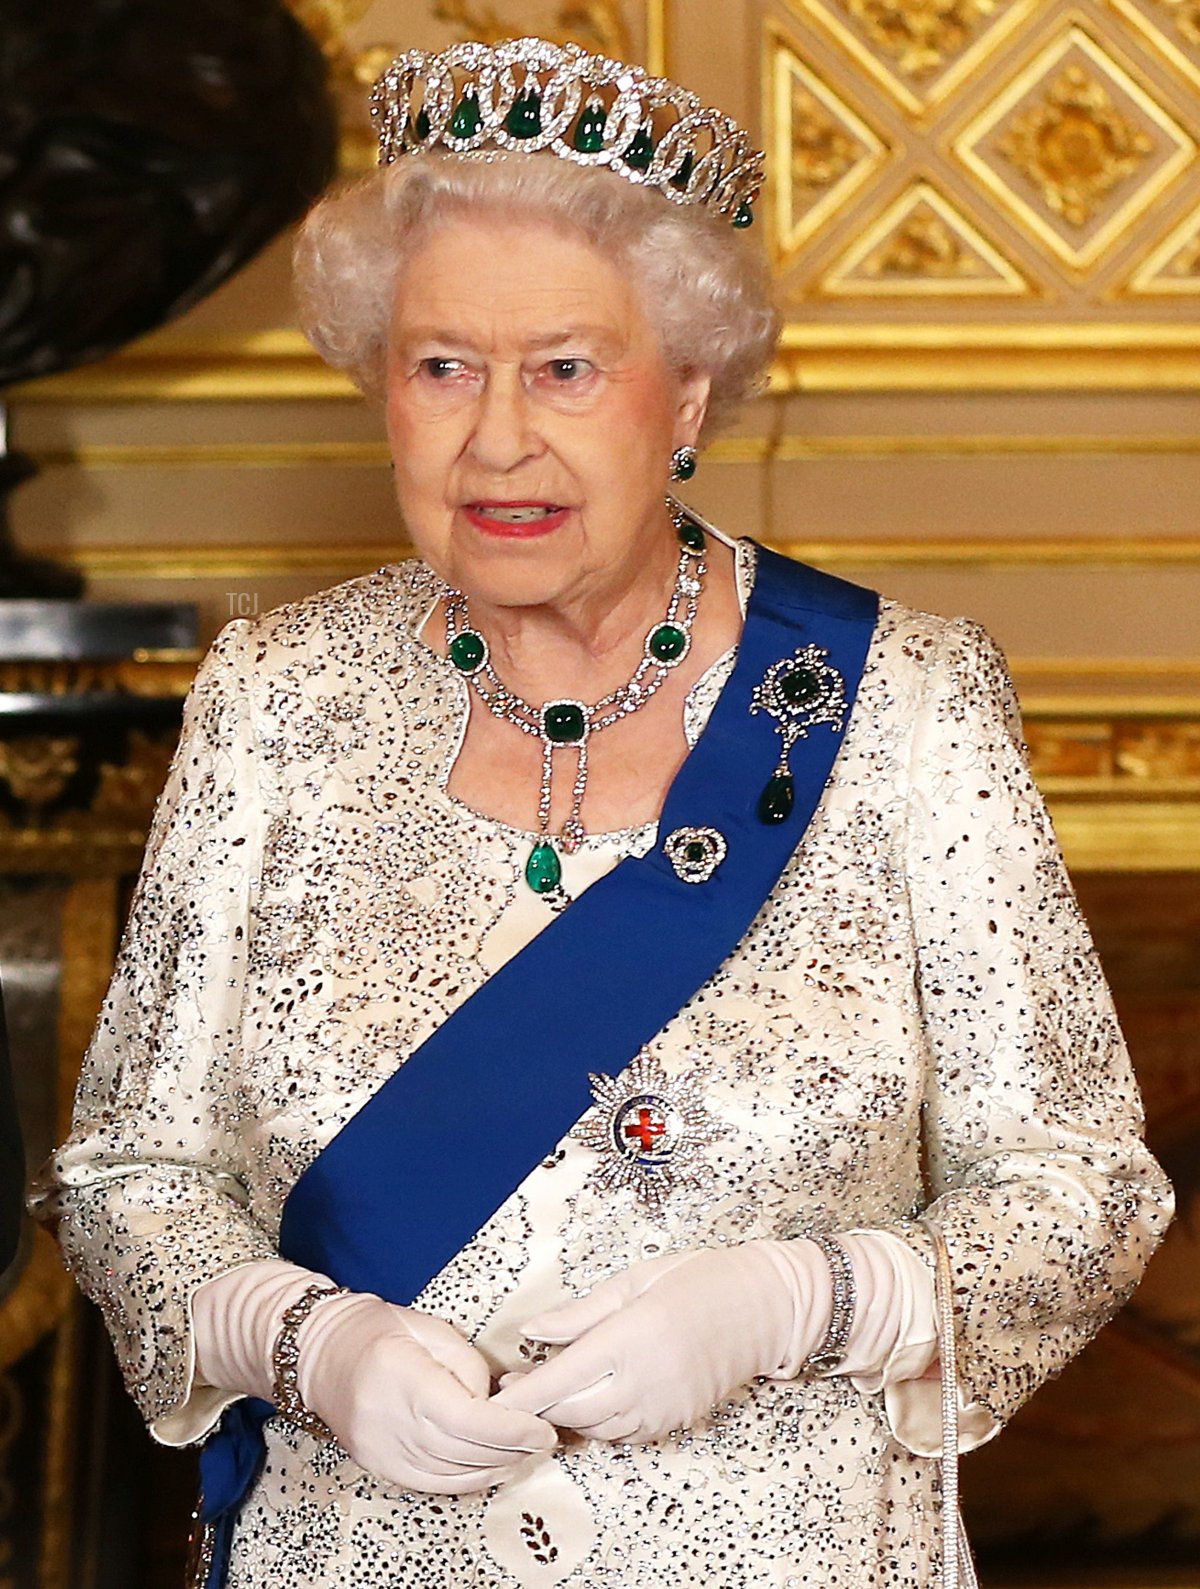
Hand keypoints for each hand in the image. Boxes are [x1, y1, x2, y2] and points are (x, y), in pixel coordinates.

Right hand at [192, 1259, 557, 1494]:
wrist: (320, 1351)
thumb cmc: (378, 1329)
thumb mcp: (430, 1328)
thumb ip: (468, 1366)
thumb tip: (496, 1402)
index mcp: (402, 1377)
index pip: (467, 1419)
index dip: (511, 1430)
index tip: (542, 1428)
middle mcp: (388, 1421)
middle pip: (463, 1451)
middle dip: (512, 1450)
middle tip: (546, 1439)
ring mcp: (379, 1450)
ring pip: (450, 1474)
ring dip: (494, 1467)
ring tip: (525, 1452)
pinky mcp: (377, 1465)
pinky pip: (430, 1484)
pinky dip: (466, 1480)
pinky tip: (490, 1467)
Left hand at [491, 1241, 830, 1443]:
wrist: (764, 1307)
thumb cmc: (699, 1280)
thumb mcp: (634, 1281)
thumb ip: (580, 1312)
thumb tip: (532, 1330)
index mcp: (629, 1339)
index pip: (559, 1381)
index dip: (521, 1395)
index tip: (495, 1396)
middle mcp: (644, 1382)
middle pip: (570, 1412)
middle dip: (538, 1405)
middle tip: (516, 1385)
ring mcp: (663, 1408)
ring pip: (594, 1429)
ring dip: (567, 1414)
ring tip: (552, 1388)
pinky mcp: (676, 1422)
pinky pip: (624, 1434)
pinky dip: (600, 1422)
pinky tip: (595, 1396)